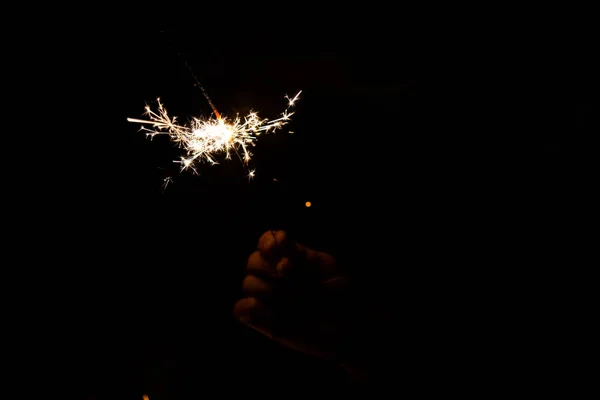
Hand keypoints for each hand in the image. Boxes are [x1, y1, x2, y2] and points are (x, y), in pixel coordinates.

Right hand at [234, 230, 356, 362]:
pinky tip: (270, 311)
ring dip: (268, 288)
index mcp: (292, 257)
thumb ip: (304, 255)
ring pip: (248, 283)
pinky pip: (240, 309)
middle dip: (269, 265)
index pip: (267, 240)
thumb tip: (279, 241)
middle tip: (290, 273)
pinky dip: (250, 307)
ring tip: (293, 298)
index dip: (268, 242)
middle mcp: (276, 275)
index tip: (284, 248)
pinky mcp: (263, 320)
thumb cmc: (344, 297)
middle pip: (253, 260)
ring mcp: (268, 297)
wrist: (350, 331)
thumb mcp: (331, 270)